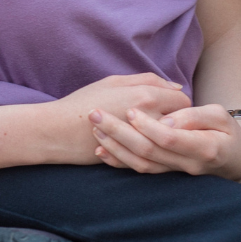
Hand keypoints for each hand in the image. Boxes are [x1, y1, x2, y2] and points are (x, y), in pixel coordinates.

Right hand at [51, 73, 191, 163]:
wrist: (57, 131)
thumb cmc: (83, 102)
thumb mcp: (114, 82)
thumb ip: (148, 80)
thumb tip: (176, 87)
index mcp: (145, 96)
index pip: (182, 101)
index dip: (179, 103)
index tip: (171, 106)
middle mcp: (149, 119)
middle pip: (182, 123)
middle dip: (181, 123)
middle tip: (170, 122)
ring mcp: (143, 143)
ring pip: (173, 144)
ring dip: (172, 140)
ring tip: (162, 137)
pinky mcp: (135, 161)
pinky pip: (159, 160)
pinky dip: (160, 155)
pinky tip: (152, 150)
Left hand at [91, 103, 240, 180]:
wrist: (235, 159)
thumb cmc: (228, 131)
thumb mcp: (220, 116)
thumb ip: (194, 116)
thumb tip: (166, 120)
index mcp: (204, 147)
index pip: (169, 139)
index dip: (147, 125)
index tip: (129, 109)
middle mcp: (187, 166)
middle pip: (148, 152)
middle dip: (119, 133)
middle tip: (95, 114)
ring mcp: (176, 174)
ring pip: (141, 165)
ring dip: (115, 147)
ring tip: (95, 128)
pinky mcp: (166, 174)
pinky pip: (140, 171)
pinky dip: (119, 161)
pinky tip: (101, 150)